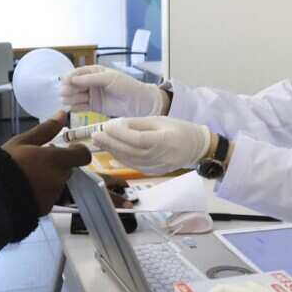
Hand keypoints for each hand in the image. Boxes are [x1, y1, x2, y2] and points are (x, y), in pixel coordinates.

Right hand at [3, 112, 92, 214]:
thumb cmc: (4, 163)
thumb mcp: (22, 141)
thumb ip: (46, 129)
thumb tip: (63, 114)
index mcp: (56, 160)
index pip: (83, 155)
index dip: (77, 151)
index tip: (66, 148)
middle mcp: (59, 179)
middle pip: (67, 169)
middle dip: (56, 165)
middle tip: (35, 161)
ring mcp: (53, 196)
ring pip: (58, 183)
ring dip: (48, 178)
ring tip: (26, 176)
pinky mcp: (45, 209)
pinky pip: (49, 197)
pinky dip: (41, 192)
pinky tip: (25, 189)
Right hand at [58, 65, 166, 117]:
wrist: (139, 102)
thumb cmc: (127, 85)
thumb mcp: (109, 78)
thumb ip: (91, 79)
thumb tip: (73, 79)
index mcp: (95, 72)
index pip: (78, 73)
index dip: (70, 77)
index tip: (64, 81)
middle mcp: (91, 83)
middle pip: (74, 85)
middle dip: (68, 88)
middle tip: (64, 93)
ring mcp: (92, 95)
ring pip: (76, 96)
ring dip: (70, 98)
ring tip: (66, 100)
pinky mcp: (94, 106)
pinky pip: (81, 106)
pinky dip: (75, 107)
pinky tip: (71, 108)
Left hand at [91, 116, 210, 175]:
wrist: (195, 147)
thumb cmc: (179, 130)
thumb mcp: (160, 120)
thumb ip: (138, 123)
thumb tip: (116, 124)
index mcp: (164, 141)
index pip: (137, 139)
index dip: (120, 134)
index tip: (106, 126)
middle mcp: (159, 156)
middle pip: (130, 151)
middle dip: (110, 143)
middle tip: (95, 134)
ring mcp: (156, 166)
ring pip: (129, 160)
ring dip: (112, 150)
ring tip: (100, 141)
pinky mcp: (152, 171)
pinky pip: (133, 165)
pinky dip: (120, 157)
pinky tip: (112, 149)